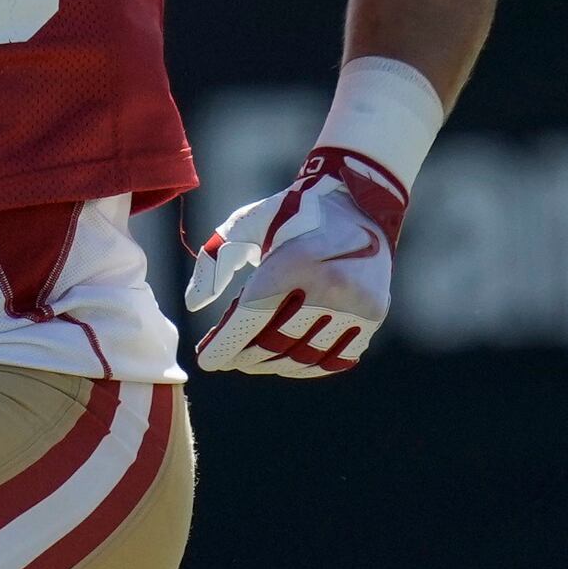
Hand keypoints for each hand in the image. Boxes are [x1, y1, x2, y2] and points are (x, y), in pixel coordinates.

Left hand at [183, 146, 413, 378]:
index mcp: (296, 259)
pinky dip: (307, 366)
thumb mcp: (246, 223)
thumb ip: (215, 259)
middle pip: (276, 341)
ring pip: (305, 356)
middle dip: (245, 356)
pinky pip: (335, 358)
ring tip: (253, 359)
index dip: (226, 344)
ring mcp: (357, 302)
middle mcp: (331, 284)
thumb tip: (193, 304)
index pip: (253, 316)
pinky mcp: (373, 315)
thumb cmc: (292, 214)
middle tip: (228, 358)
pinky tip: (287, 360)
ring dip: (273, 364)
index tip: (207, 361)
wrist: (358, 202)